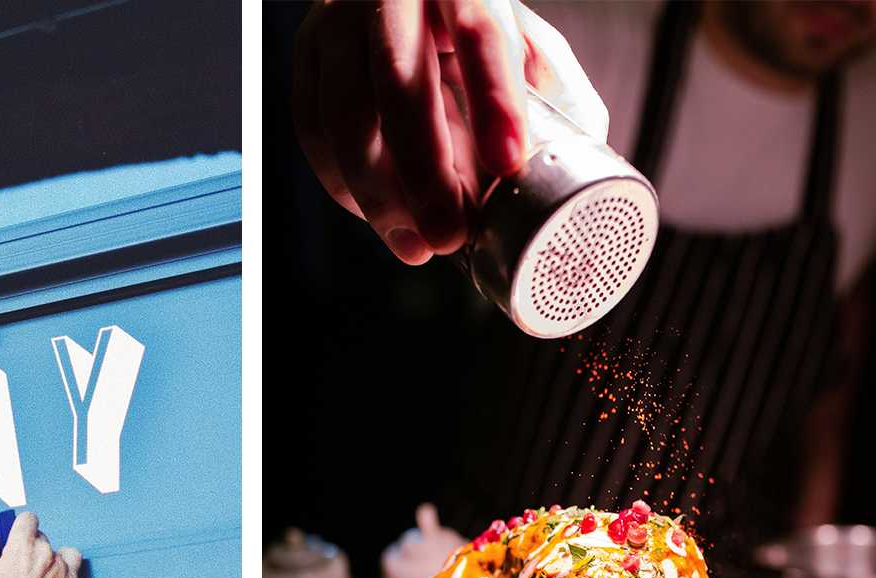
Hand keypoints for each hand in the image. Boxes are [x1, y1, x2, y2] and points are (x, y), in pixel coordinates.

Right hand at [0, 512, 81, 577]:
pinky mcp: (72, 577)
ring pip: (54, 550)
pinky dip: (65, 564)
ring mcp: (59, 564)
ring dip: (47, 558)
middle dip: (31, 547)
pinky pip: (72, 559)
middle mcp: (43, 551)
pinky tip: (54, 576)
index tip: (18, 536)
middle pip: (40, 536)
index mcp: (20, 546)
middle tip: (22, 567)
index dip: (22, 527)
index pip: (28, 519)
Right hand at [293, 0, 606, 264]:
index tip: (509, 164)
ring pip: (342, 116)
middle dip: (424, 173)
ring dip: (378, 195)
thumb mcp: (524, 38)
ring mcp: (338, 23)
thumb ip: (552, 89)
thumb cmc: (470, 22)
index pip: (478, 32)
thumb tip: (581, 168)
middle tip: (450, 235)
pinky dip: (341, 184)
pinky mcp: (307, 56)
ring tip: (416, 244)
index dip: (494, 101)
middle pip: (398, 84)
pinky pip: (312, 130)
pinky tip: (378, 215)